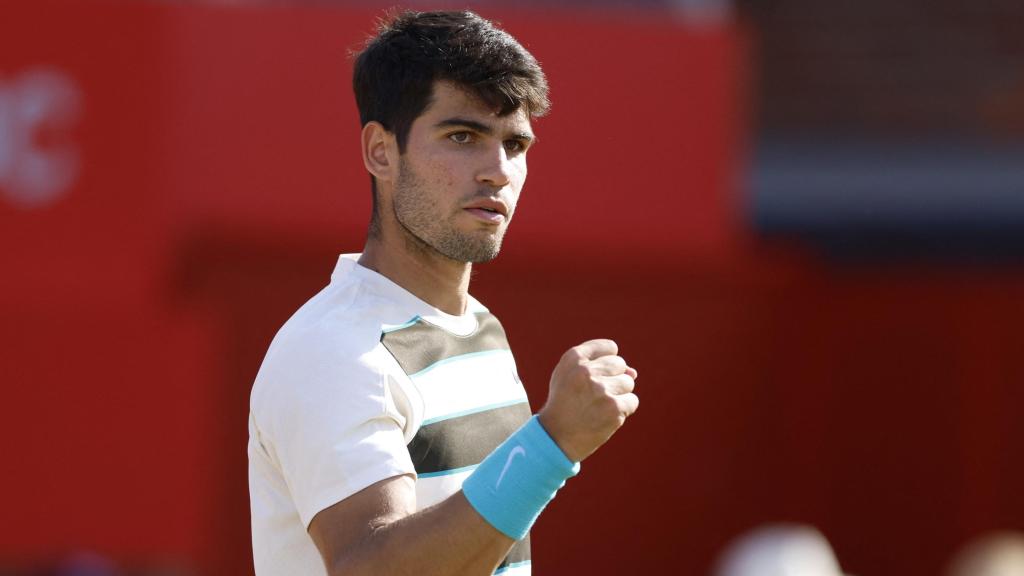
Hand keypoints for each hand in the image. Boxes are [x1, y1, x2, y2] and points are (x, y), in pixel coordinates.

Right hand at [537, 339, 638, 462]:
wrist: (556, 436)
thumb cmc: (566, 402)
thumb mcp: (570, 375)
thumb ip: (600, 365)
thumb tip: (634, 372)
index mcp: (574, 358)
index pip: (610, 348)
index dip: (606, 363)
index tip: (595, 377)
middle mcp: (586, 371)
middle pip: (620, 365)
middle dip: (613, 379)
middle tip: (594, 396)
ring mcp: (601, 389)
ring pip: (628, 382)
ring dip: (619, 395)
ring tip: (599, 406)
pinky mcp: (613, 408)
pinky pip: (632, 401)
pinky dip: (623, 410)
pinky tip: (606, 416)